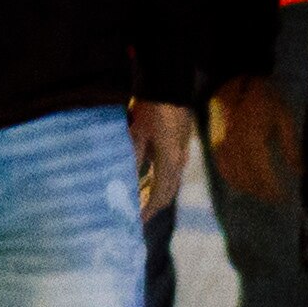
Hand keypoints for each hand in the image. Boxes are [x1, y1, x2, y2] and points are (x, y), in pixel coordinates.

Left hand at [129, 98, 199, 216]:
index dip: (148, 210)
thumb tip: (126, 183)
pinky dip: (157, 178)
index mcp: (170, 161)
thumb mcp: (138, 134)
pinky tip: (144, 178)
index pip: (160, 195)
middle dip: (153, 205)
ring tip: (139, 201)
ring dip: (156, 192)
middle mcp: (179, 160)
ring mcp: (181, 152)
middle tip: (137, 215)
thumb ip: (133, 158)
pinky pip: (169, 168)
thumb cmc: (152, 109)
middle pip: (168, 191)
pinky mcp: (178, 144)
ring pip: (169, 180)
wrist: (168, 85)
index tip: (137, 221)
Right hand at [206, 76, 298, 206]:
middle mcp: (234, 146)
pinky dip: (232, 179)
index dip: (272, 189)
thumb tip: (300, 171)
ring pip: (233, 176)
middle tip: (274, 198)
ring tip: (261, 193)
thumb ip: (291, 147)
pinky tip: (242, 184)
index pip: (262, 174)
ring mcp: (221, 145)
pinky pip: (222, 168)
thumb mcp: (283, 118)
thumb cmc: (264, 97)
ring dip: (248, 188)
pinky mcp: (214, 143)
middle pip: (247, 178)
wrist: (234, 79)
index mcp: (253, 140)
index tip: (283, 197)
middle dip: (261, 191)